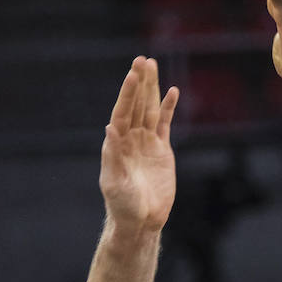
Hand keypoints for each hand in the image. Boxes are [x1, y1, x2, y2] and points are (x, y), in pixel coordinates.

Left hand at [99, 57, 179, 232]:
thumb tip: (110, 128)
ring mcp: (146, 143)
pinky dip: (167, 108)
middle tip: (142, 60)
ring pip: (149, 109)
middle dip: (139, 83)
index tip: (133, 74)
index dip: (127, 94)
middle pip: (136, 105)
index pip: (122, 112)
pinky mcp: (161, 151)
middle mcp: (130, 139)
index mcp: (117, 144)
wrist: (141, 221)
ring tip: (152, 65)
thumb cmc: (122, 205)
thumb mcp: (114, 182)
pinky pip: (164, 124)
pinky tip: (172, 92)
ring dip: (151, 88)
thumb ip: (113, 155)